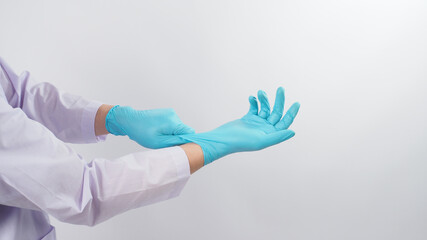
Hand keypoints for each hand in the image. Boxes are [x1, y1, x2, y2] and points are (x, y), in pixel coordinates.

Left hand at [105, 106, 194, 148]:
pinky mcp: (166, 113)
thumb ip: (176, 142)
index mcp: (174, 122)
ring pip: (177, 128)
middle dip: (176, 138)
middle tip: (164, 143)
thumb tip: (189, 143)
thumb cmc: (141, 132)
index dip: (187, 141)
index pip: (190, 133)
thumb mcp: (159, 142)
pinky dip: (167, 130)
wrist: (129, 120)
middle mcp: (174, 115)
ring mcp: (170, 113)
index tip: (179, 147)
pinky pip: (172, 124)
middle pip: (183, 131)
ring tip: (158, 136)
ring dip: (171, 134)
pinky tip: (157, 131)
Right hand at [179, 87, 299, 164]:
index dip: (292, 113)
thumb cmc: (241, 142)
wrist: (223, 139)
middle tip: (281, 89)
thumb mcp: (261, 140)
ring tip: (260, 92)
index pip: (285, 122)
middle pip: (276, 112)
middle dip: (279, 101)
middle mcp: (265, 129)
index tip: (296, 103)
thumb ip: (278, 136)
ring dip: (264, 100)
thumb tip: (293, 131)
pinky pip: (255, 108)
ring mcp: (256, 123)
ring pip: (265, 108)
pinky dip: (254, 102)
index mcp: (270, 134)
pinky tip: (251, 98)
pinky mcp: (248, 119)